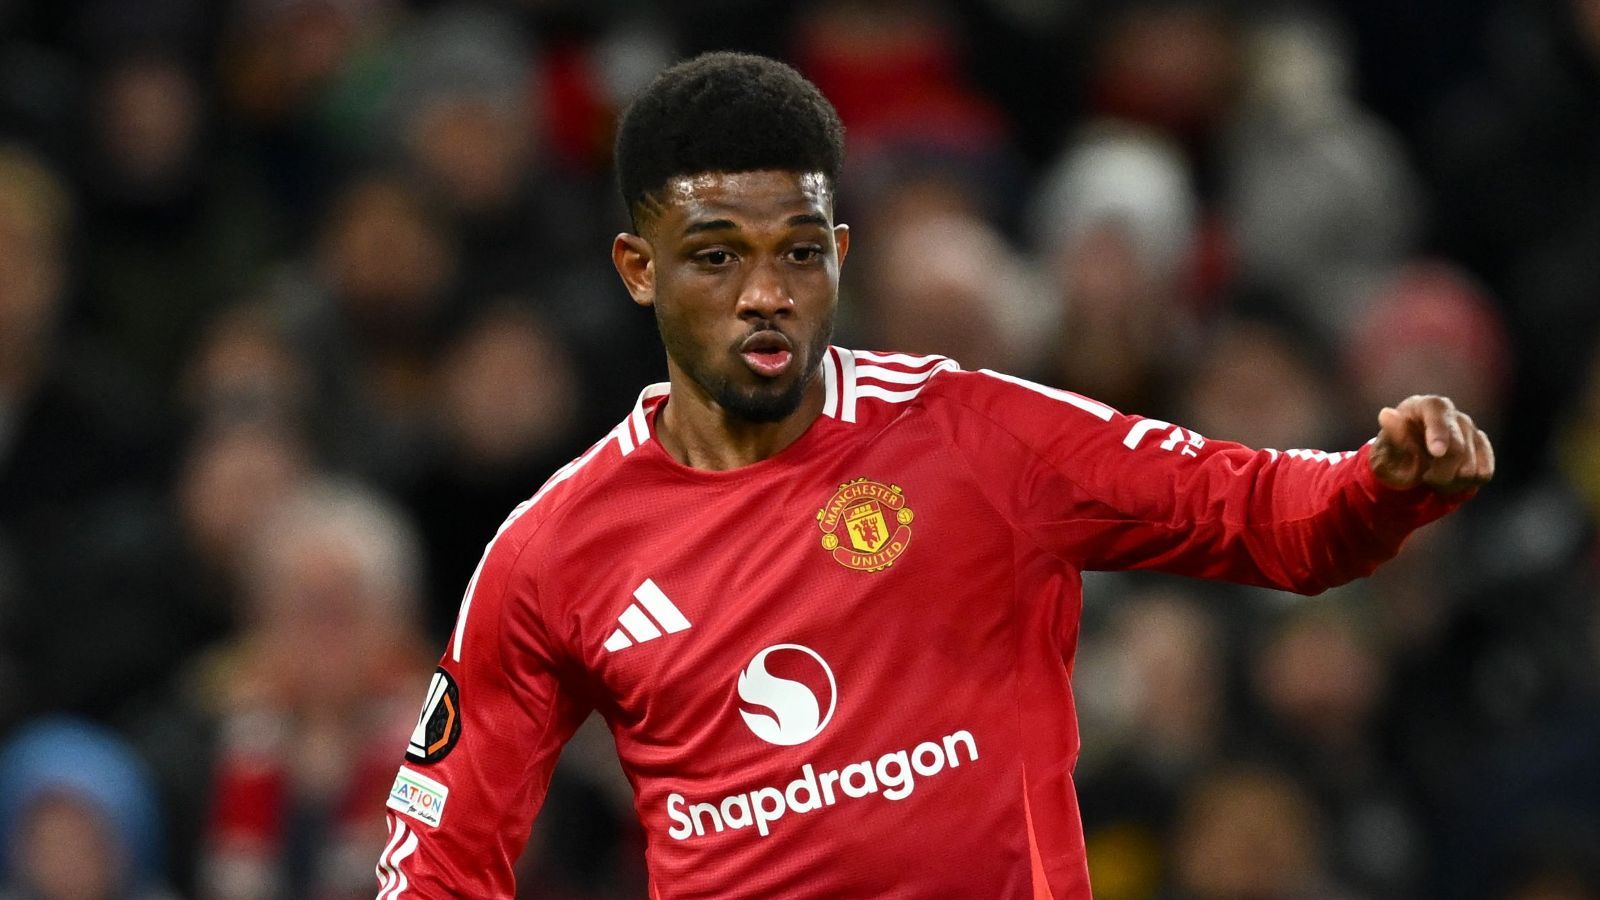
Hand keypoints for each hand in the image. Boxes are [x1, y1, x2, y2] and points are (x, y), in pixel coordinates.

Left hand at [1370, 395, 1494, 492]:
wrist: (1407, 466)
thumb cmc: (1394, 453)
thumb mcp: (1386, 448)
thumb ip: (1392, 434)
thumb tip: (1387, 414)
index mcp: (1426, 406)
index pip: (1437, 411)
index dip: (1439, 432)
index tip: (1436, 453)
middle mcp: (1453, 415)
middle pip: (1457, 448)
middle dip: (1440, 473)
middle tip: (1425, 479)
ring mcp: (1471, 430)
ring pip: (1471, 467)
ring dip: (1450, 483)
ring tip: (1434, 480)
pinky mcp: (1482, 448)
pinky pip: (1483, 474)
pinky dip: (1465, 485)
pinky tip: (1450, 481)